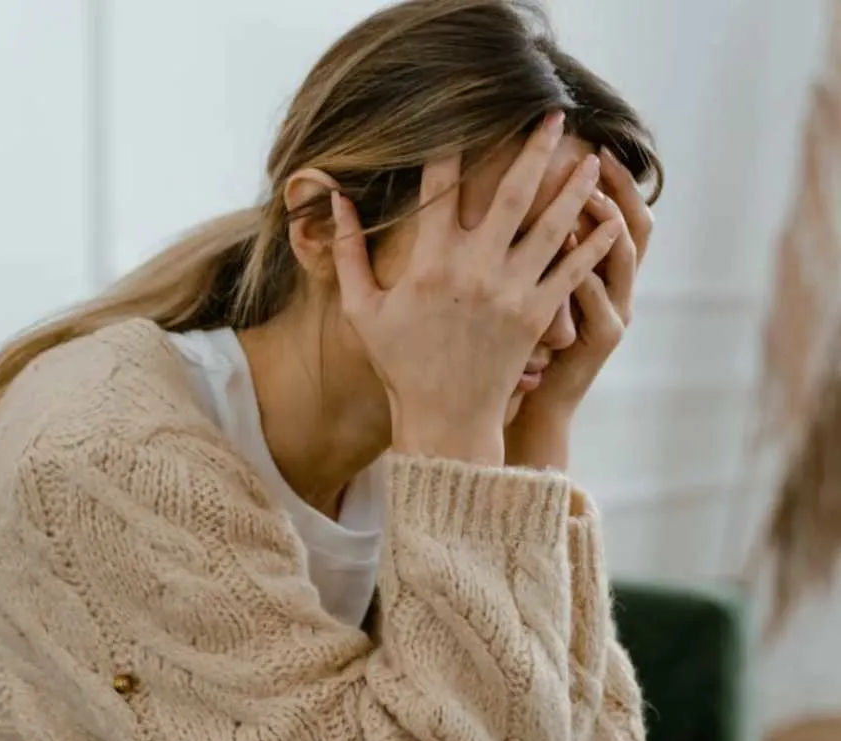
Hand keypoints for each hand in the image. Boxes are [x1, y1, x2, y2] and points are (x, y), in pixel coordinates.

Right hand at [330, 113, 623, 466]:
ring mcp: (510, 291)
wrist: (445, 418)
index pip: (441, 187)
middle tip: (554, 115)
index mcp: (429, 262)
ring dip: (575, 188)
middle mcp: (474, 269)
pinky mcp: (537, 316)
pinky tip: (611, 220)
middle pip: (513, 192)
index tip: (465, 116)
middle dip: (535, 148)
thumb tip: (336, 200)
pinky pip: (572, 271)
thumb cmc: (400, 363)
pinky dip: (594, 245)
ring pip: (552, 226)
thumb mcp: (361, 309)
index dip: (453, 146)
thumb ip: (347, 253)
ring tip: (593, 159)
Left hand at [506, 147, 653, 468]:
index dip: (612, 179)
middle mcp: (615, 286)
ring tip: (587, 195)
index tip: (589, 143)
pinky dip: (588, 274)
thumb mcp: (531, 293)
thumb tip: (507, 196)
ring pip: (623, 258)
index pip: (614, 212)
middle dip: (618, 187)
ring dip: (606, 224)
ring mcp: (613, 312)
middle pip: (634, 224)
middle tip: (595, 154)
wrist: (530, 403)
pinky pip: (600, 301)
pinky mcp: (602, 339)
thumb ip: (529, 250)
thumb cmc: (522, 347)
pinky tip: (571, 250)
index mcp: (597, 270)